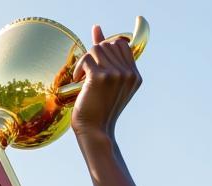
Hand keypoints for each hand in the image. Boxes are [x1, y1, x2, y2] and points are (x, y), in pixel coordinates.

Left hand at [71, 25, 140, 139]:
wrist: (94, 131)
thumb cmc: (99, 109)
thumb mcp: (107, 81)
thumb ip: (105, 55)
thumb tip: (96, 28)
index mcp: (134, 76)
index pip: (121, 44)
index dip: (106, 49)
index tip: (98, 63)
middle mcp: (128, 73)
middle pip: (108, 44)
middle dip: (94, 55)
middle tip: (88, 73)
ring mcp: (116, 74)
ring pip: (96, 49)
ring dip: (85, 61)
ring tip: (82, 77)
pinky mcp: (100, 77)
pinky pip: (86, 58)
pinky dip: (78, 68)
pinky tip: (78, 80)